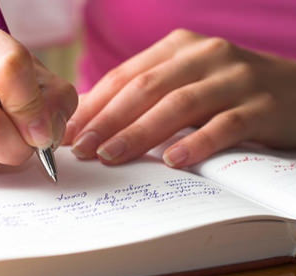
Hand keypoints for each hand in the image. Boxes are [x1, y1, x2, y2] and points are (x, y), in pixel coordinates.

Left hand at [63, 29, 295, 166]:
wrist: (295, 91)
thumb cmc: (225, 92)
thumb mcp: (183, 83)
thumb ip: (144, 96)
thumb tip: (91, 120)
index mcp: (178, 48)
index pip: (125, 76)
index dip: (94, 105)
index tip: (68, 132)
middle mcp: (205, 55)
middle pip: (146, 88)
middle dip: (108, 120)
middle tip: (82, 149)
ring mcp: (235, 78)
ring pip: (179, 104)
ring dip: (140, 132)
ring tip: (112, 156)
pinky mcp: (263, 105)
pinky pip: (225, 124)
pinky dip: (197, 142)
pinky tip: (173, 160)